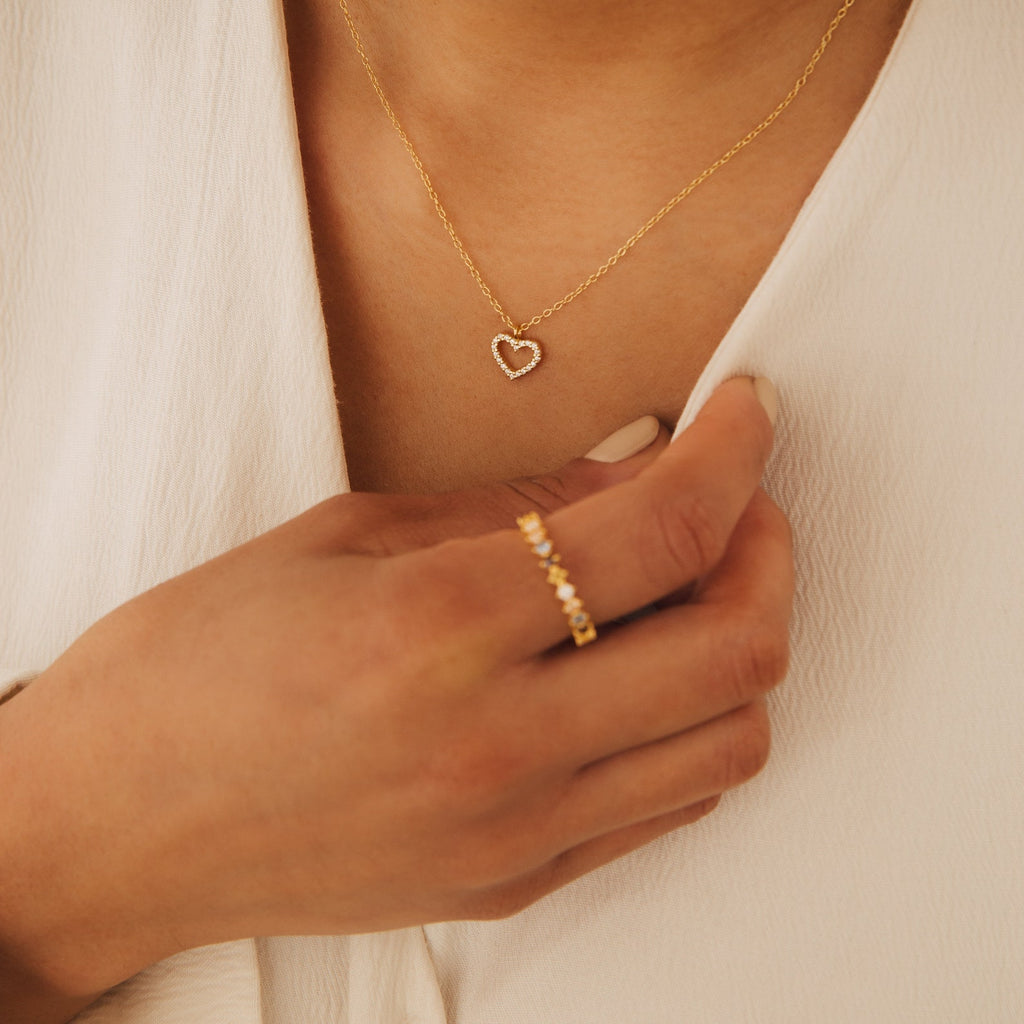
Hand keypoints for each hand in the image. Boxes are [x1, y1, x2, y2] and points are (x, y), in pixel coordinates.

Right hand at [0, 377, 790, 1010]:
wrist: (113, 826)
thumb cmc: (192, 665)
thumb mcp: (341, 539)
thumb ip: (511, 507)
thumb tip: (634, 467)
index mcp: (436, 627)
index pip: (660, 530)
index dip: (734, 455)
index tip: (748, 412)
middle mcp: (495, 744)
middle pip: (737, 648)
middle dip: (767, 550)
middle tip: (732, 500)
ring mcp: (514, 832)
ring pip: (729, 742)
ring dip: (739, 647)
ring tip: (684, 589)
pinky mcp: (512, 883)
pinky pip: (665, 806)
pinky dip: (686, 725)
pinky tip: (636, 675)